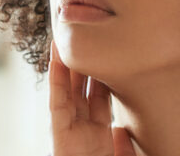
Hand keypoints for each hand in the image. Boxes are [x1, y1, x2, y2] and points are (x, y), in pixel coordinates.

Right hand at [49, 41, 138, 155]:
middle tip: (84, 34)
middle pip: (81, 87)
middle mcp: (82, 128)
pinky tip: (57, 58)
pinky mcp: (58, 133)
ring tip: (66, 34)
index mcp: (98, 133)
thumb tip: (123, 130)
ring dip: (65, 61)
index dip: (101, 74)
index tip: (105, 51)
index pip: (99, 96)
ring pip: (67, 88)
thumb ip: (123, 147)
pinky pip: (57, 102)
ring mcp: (69, 129)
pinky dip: (56, 79)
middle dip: (82, 61)